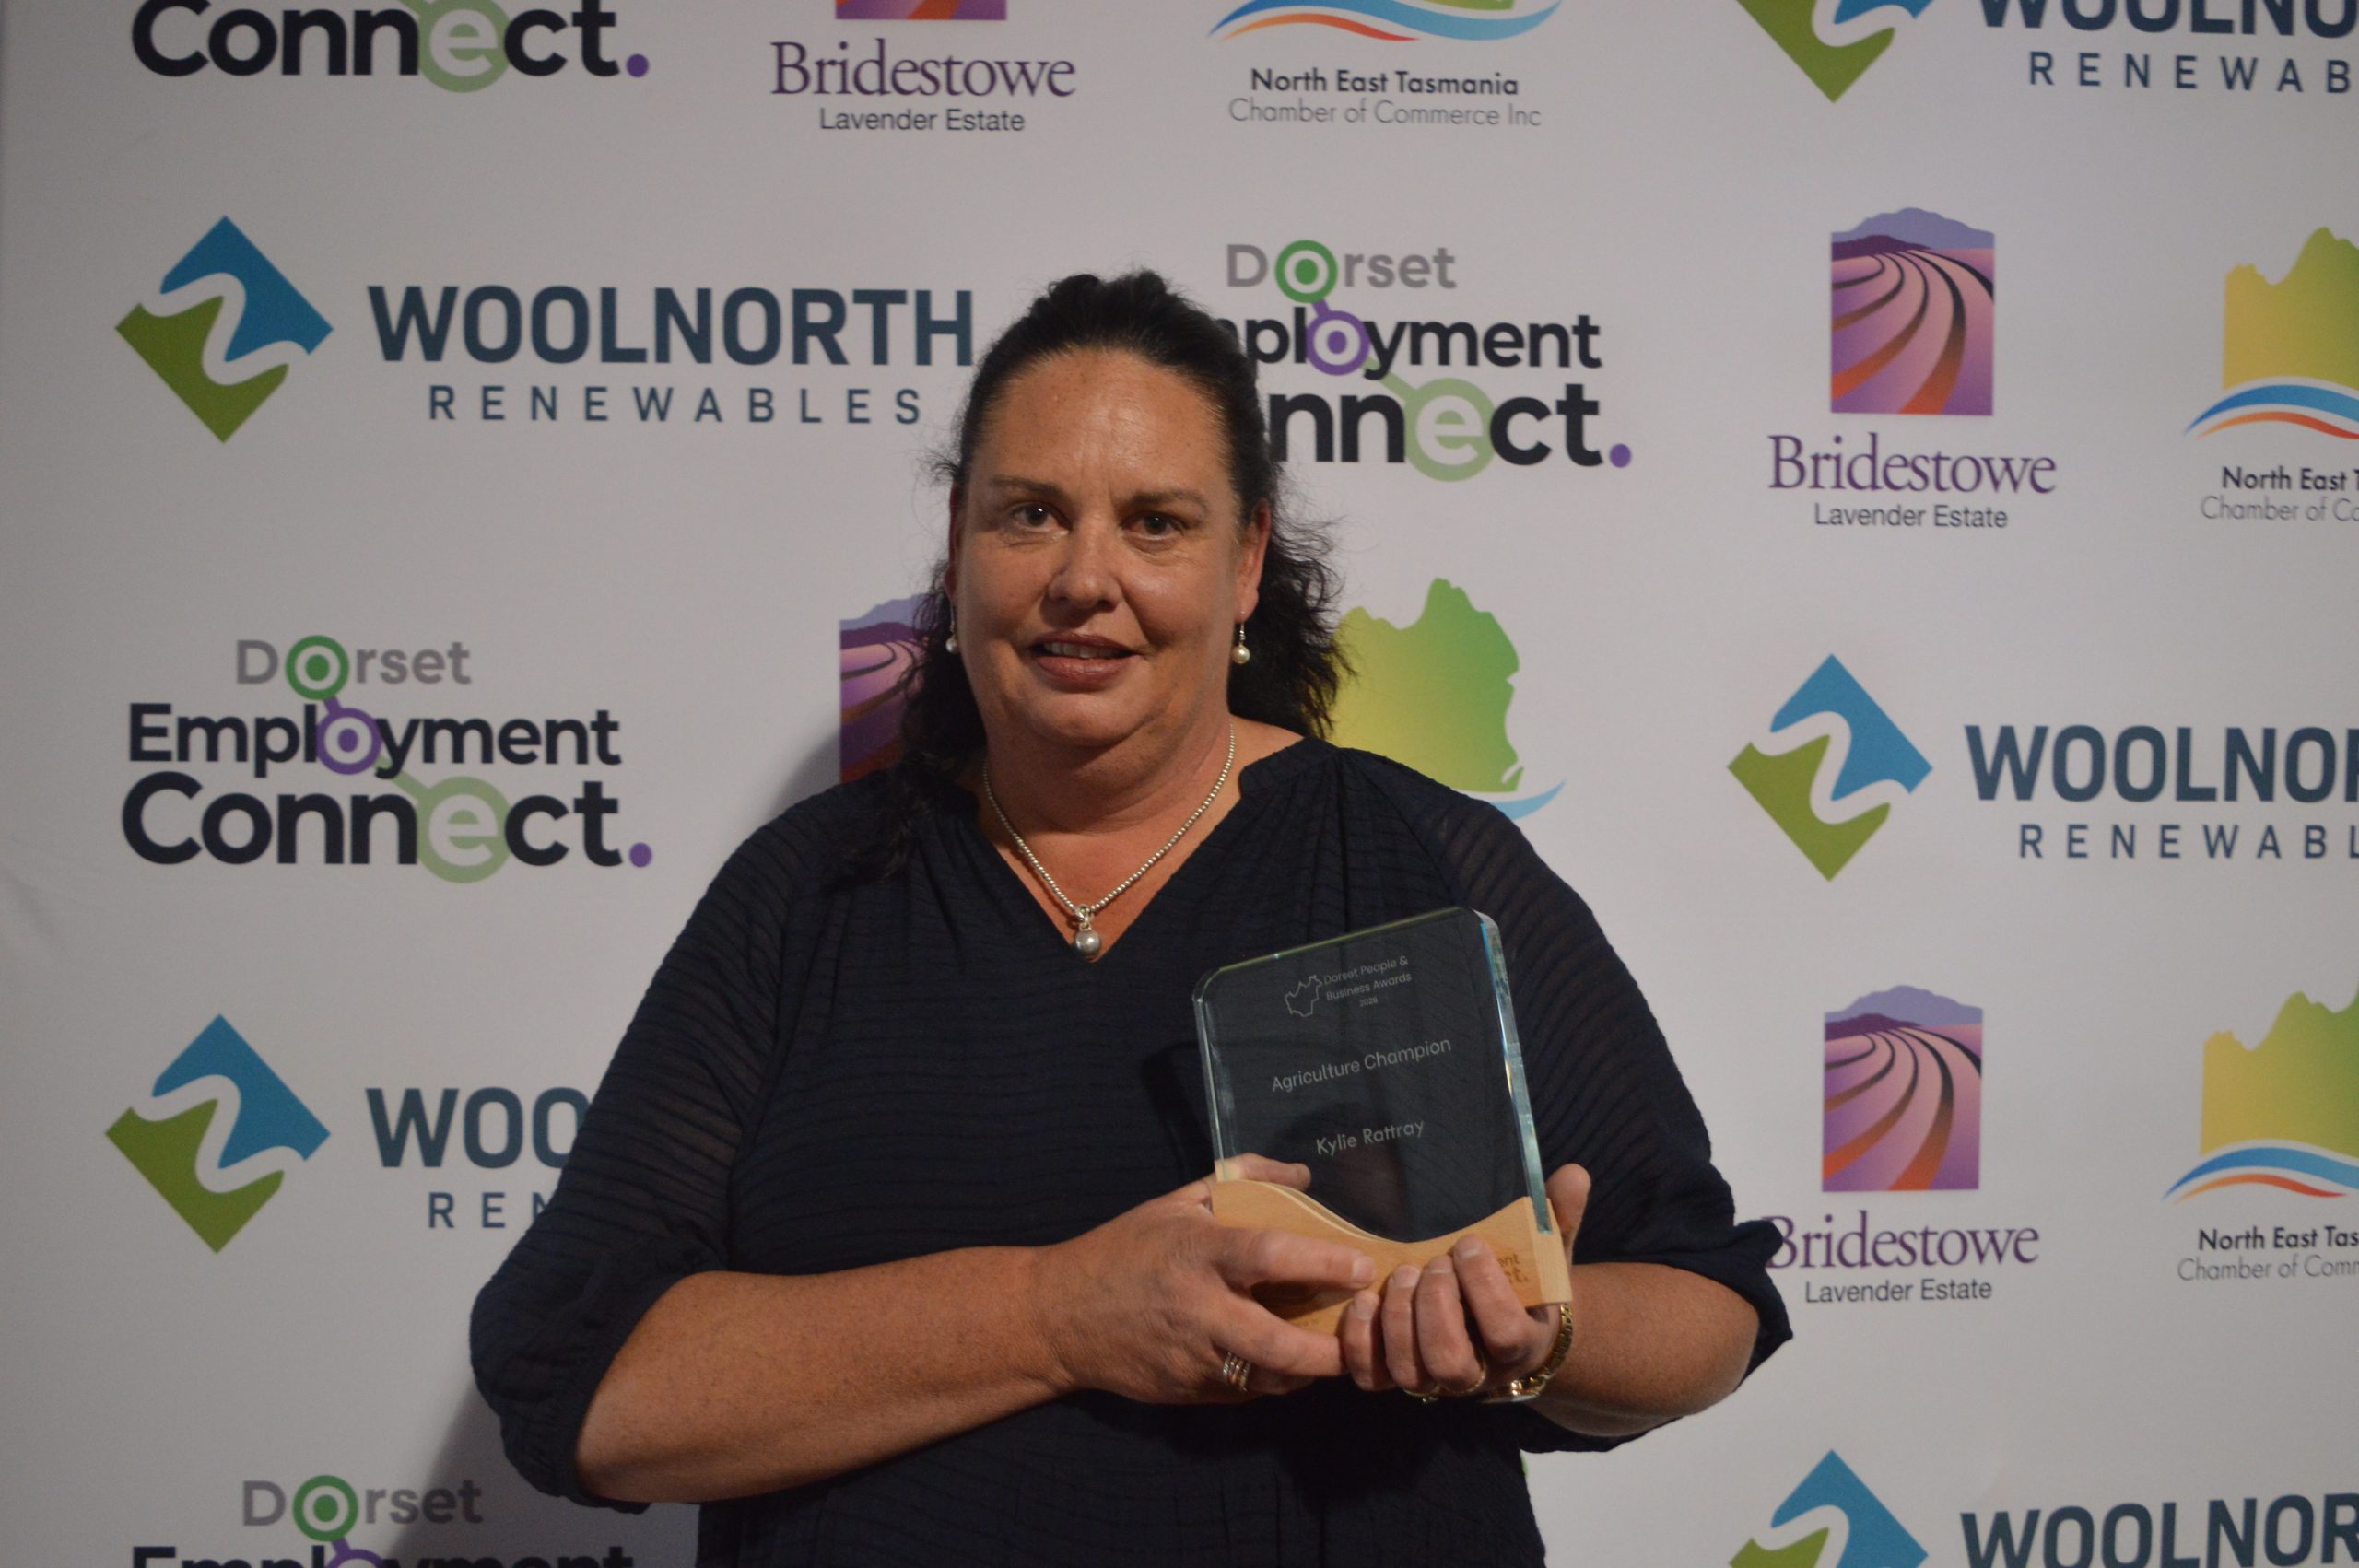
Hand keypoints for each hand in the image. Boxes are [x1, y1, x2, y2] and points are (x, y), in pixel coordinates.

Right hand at [1033, 1154, 1377, 1403]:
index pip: (1268, 1256)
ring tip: (1333, 1352)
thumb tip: (1301, 1176)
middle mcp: (1197, 1309)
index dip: (1321, 1262)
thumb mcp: (1176, 1203)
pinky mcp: (1186, 1390)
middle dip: (1328, 1349)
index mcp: (1196, 1253)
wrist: (1060, 1317)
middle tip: (1360, 1335)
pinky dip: (1271, 1380)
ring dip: (1306, 1371)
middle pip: (1277, 1343)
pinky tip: (1284, 1363)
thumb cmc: (1123, 1250)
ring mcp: (1191, 1357)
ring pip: (1267, 1378)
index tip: (1362, 1266)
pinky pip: (1244, 1392)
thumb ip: (1241, 1181)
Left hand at [1340, 1164, 1589, 1397]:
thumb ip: (1559, 1217)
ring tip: (1400, 1274)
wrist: (1503, 1328)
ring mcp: (1434, 1380)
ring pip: (1409, 1373)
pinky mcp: (1397, 1376)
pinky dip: (1360, 1342)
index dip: (1484, 1289)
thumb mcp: (1547, 1252)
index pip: (1504, 1334)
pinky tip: (1365, 1300)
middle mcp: (1476, 1373)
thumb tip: (1573, 1174)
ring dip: (1398, 1319)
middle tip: (1432, 1263)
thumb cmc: (1523, 1284)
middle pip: (1450, 1362)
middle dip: (1436, 1307)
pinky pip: (1371, 1378)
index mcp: (1519, 1345)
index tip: (1468, 1244)